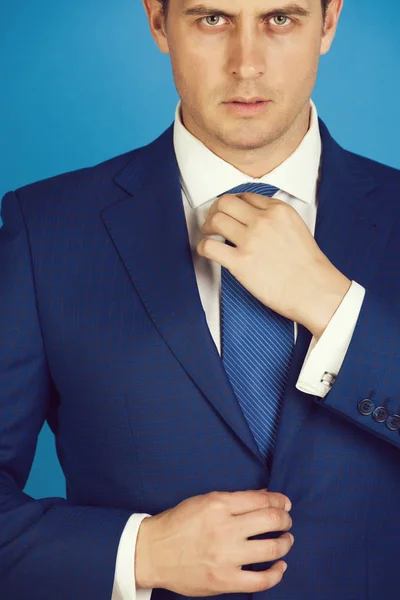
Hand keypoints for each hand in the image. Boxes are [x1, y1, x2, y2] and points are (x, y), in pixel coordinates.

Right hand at [135, 489, 292, 595]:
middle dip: (284, 519)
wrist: (152, 552)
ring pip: (271, 548)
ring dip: (285, 543)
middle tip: (286, 521)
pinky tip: (280, 567)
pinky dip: (276, 573)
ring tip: (286, 540)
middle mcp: (225, 528)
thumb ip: (234, 499)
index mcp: (218, 504)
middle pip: (270, 520)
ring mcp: (226, 556)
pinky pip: (261, 580)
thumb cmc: (177, 523)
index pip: (261, 500)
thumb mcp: (203, 501)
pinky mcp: (224, 580)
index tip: (284, 503)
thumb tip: (264, 496)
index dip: (279, 501)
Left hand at [197, 193, 350, 338]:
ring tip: (209, 235)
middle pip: (225, 203)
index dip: (232, 204)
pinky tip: (208, 251)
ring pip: (215, 220)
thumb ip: (275, 219)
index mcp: (278, 210)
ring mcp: (251, 240)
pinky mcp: (240, 262)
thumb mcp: (297, 228)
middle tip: (212, 222)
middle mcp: (263, 220)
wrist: (315, 290)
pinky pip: (209, 246)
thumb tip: (253, 219)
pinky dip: (203, 247)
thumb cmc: (308, 267)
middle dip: (214, 211)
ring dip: (207, 227)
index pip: (245, 196)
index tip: (228, 213)